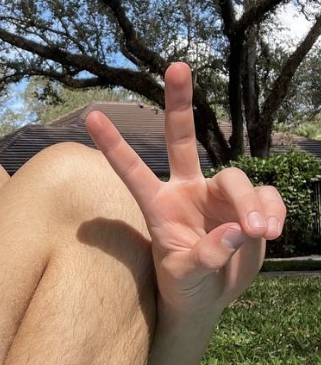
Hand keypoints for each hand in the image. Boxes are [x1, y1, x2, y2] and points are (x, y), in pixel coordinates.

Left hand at [85, 62, 285, 317]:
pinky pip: (266, 196)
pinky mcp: (249, 206)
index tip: (91, 117)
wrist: (211, 298)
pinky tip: (272, 232)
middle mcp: (186, 190)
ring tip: (261, 233)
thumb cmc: (185, 287)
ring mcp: (217, 196)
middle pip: (182, 139)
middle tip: (175, 65)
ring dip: (253, 205)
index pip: (133, 171)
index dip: (114, 146)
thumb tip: (237, 231)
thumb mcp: (187, 278)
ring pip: (238, 181)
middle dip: (179, 103)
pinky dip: (272, 210)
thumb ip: (207, 256)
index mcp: (159, 206)